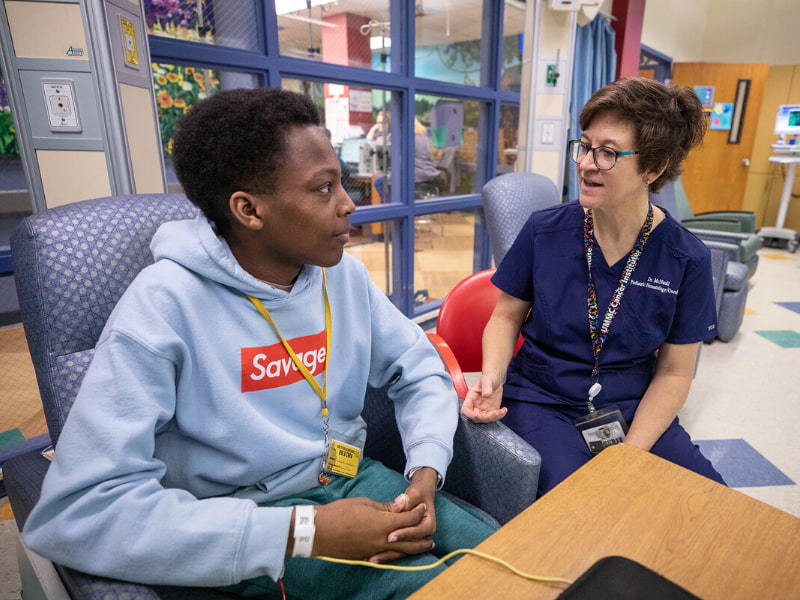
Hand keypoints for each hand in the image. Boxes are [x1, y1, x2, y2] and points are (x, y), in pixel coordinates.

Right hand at [310, 496, 433, 561]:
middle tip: (432, 538)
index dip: (417, 512)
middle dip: (422, 538)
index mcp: (383, 524)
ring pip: (400, 552)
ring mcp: (374, 551)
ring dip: (414, 549)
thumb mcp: (365, 504)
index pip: (408, 519)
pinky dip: (397, 555)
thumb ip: (386, 507)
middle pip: (409, 541)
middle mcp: (382, 541)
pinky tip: (400, 553)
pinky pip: (387, 557)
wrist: (318, 532)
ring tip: (423, 547)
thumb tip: (403, 503)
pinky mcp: (366, 557)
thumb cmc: (340, 513)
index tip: (422, 507)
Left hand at [370, 467, 438, 562]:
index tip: (390, 536)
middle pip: (409, 547)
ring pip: (401, 552)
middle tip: (375, 553)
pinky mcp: (406, 542)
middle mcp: (424, 536)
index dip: (404, 534)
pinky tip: (370, 558)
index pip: (417, 532)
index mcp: (429, 525)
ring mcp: (415, 541)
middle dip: (392, 551)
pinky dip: (384, 554)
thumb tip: (403, 502)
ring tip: (370, 560)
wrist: (420, 497)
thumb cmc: (417, 494)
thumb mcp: (414, 494)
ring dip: (386, 556)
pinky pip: (396, 551)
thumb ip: (408, 500)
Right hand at [461, 374, 506, 422]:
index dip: (470, 415)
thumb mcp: (486, 380)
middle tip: (495, 413)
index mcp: (471, 398)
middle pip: (476, 417)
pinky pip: (493, 417)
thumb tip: (486, 394)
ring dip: (494, 418)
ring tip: (501, 411)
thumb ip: (486, 386)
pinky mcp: (491, 410)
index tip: (478, 415)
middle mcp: (475, 405)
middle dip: (485, 418)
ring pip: (485, 419)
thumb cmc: (488, 378)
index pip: (466, 410)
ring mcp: (483, 409)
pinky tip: (504, 410)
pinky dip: (499, 416)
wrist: (495, 379)